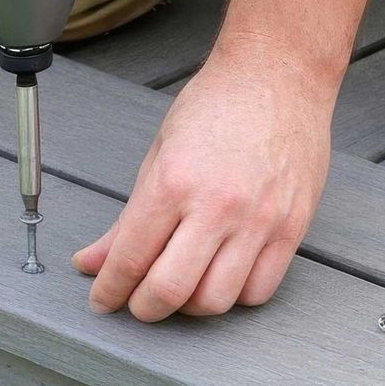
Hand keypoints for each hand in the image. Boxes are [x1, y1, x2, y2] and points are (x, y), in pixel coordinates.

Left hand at [73, 52, 334, 319]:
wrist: (279, 76)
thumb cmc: (218, 106)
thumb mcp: (158, 155)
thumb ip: (127, 219)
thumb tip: (92, 261)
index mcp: (173, 183)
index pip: (130, 259)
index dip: (109, 290)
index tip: (103, 298)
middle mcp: (217, 206)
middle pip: (170, 292)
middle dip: (144, 309)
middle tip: (139, 302)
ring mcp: (259, 220)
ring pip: (216, 302)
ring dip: (190, 307)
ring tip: (183, 287)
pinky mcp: (291, 227)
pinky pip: (259, 290)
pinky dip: (234, 295)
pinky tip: (222, 275)